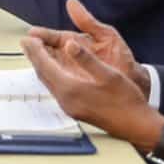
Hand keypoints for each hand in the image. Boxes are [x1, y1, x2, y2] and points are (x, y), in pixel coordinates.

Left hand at [21, 0, 163, 151]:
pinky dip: (51, 75)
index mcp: (71, 89)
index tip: (27, 38)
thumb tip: (69, 44)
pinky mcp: (75, 110)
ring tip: (37, 52)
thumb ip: (86, 59)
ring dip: (42, 66)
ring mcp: (69, 107)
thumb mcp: (108, 74)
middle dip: (34, 57)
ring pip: (49, 82)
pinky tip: (55, 70)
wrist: (135, 125)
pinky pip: (56, 88)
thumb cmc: (125, 100)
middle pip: (43, 74)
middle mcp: (66, 100)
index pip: (45, 66)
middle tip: (27, 42)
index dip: (35, 50)